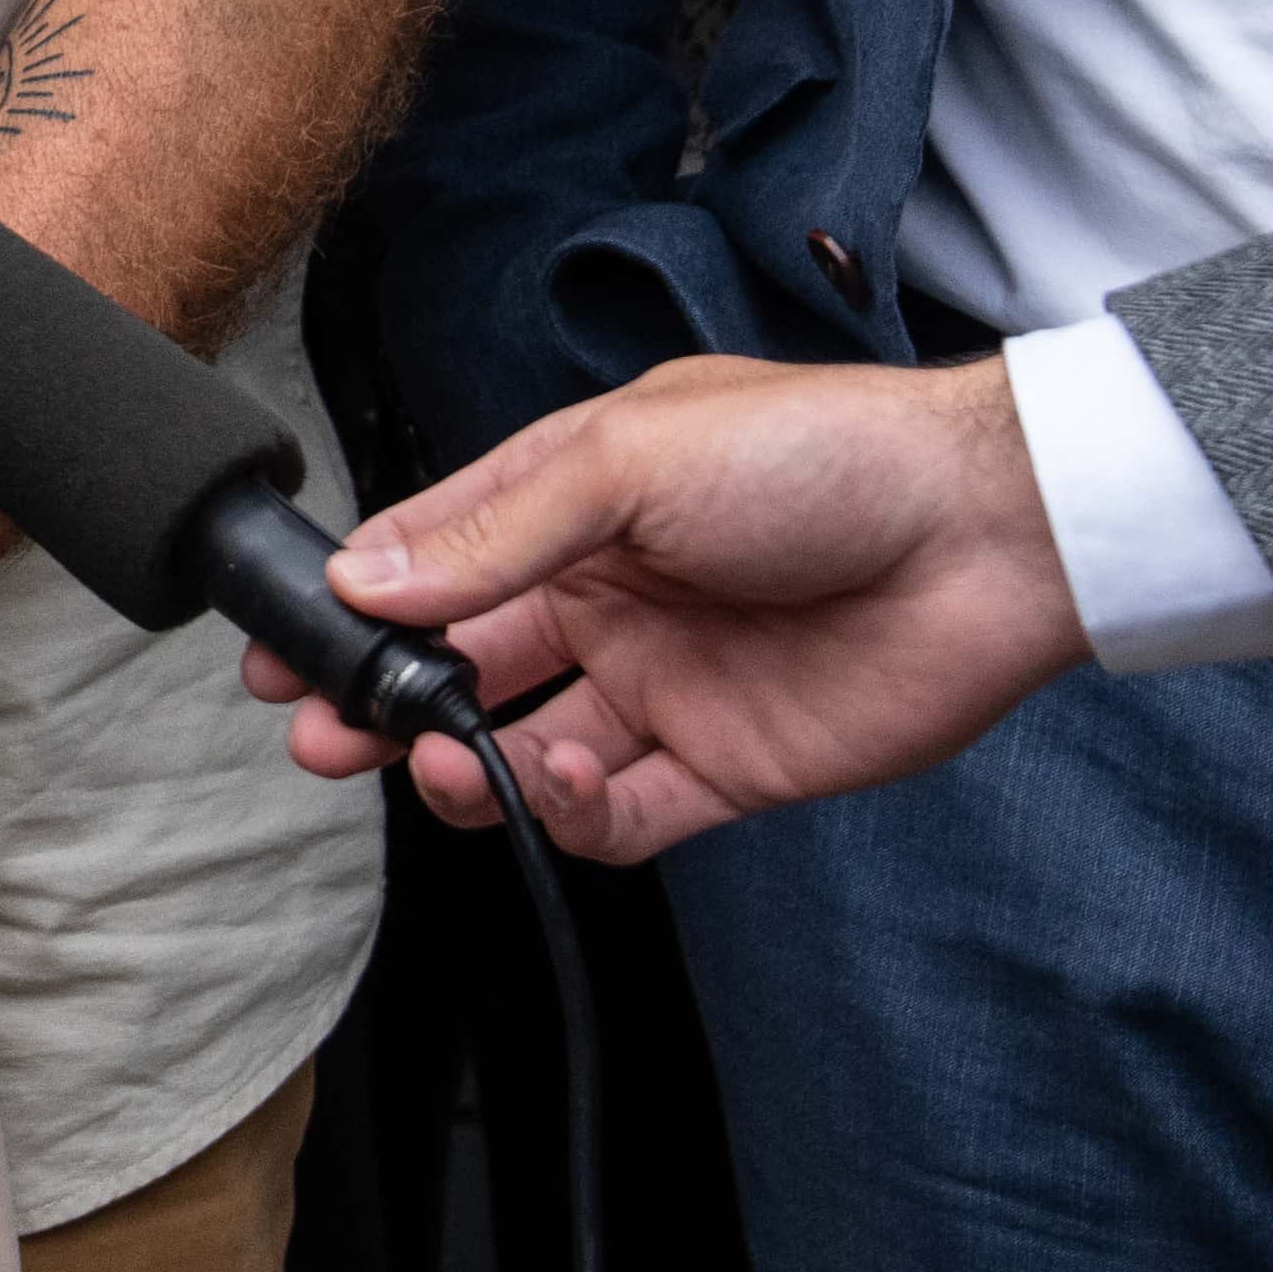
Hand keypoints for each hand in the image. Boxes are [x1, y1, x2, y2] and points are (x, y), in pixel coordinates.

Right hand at [250, 353, 1085, 859]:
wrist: (988, 534)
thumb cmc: (817, 456)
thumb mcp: (627, 461)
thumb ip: (495, 532)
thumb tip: (367, 575)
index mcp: (574, 507)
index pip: (434, 560)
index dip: (355, 607)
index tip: (284, 653)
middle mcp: (609, 599)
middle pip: (463, 667)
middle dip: (382, 704)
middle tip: (321, 738)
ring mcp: (665, 686)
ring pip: (524, 749)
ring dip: (465, 768)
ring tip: (435, 766)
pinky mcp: (727, 766)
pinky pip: (620, 814)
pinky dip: (566, 815)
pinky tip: (551, 782)